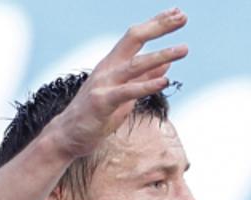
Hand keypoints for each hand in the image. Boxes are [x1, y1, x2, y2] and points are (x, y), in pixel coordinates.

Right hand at [49, 8, 188, 159]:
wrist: (67, 136)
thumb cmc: (95, 115)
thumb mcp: (124, 94)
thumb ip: (143, 78)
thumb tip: (167, 63)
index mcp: (112, 64)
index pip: (136, 36)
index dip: (157, 23)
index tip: (178, 13)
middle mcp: (108, 68)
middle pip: (135, 38)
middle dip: (159, 27)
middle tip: (183, 17)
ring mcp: (104, 84)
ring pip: (136, 64)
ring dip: (162, 54)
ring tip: (183, 49)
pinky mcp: (102, 102)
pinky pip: (128, 92)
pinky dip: (147, 86)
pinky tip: (164, 80)